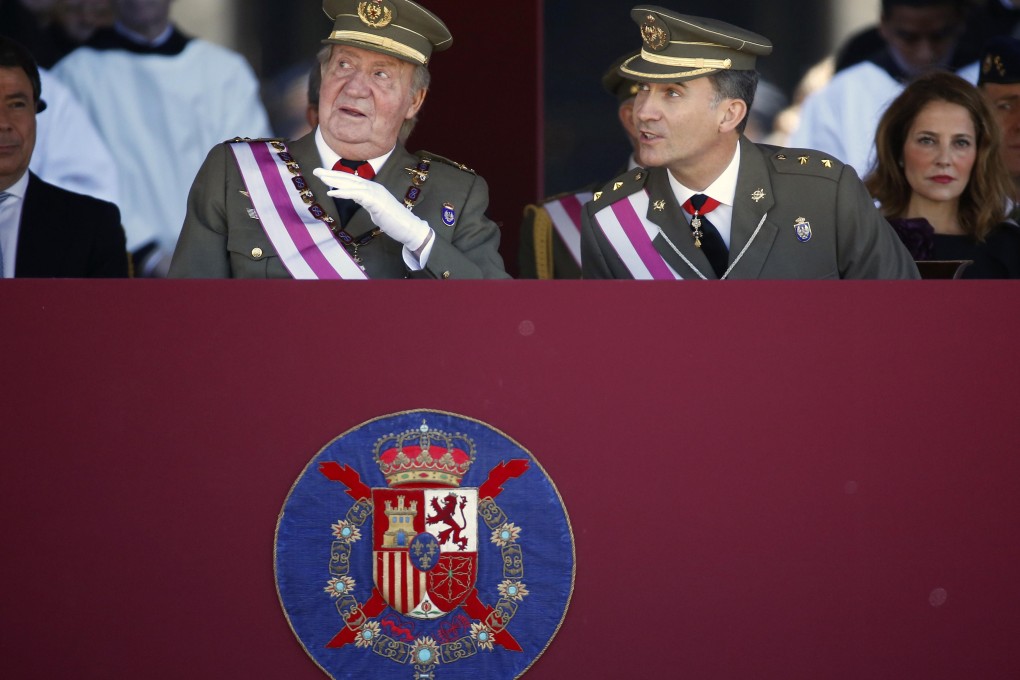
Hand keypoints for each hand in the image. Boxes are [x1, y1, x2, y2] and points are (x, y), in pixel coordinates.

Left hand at [313, 168, 431, 250]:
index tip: (323, 175)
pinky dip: (343, 192)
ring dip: (334, 180)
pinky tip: (331, 192)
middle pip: (349, 178)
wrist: (409, 228)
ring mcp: (375, 193)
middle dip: (331, 174)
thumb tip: (355, 197)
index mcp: (373, 189)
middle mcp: (374, 187)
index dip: (337, 176)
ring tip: (320, 178)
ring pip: (351, 184)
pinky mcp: (376, 201)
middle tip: (316, 170)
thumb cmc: (394, 221)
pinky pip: (356, 195)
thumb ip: (365, 201)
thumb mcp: (375, 209)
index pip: (352, 180)